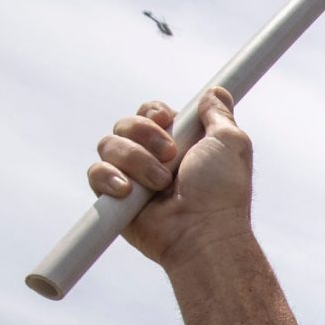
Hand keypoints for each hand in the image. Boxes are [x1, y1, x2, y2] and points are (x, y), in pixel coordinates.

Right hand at [86, 90, 254, 268]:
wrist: (204, 232)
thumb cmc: (222, 192)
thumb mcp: (230, 144)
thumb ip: (219, 115)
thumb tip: (216, 92)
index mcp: (177, 144)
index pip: (149, 113)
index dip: (152, 113)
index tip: (166, 120)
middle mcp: (151, 159)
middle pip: (125, 124)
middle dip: (144, 134)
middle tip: (171, 157)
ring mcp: (131, 179)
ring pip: (108, 145)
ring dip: (135, 159)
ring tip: (161, 183)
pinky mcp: (114, 200)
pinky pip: (94, 174)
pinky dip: (108, 177)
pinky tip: (127, 190)